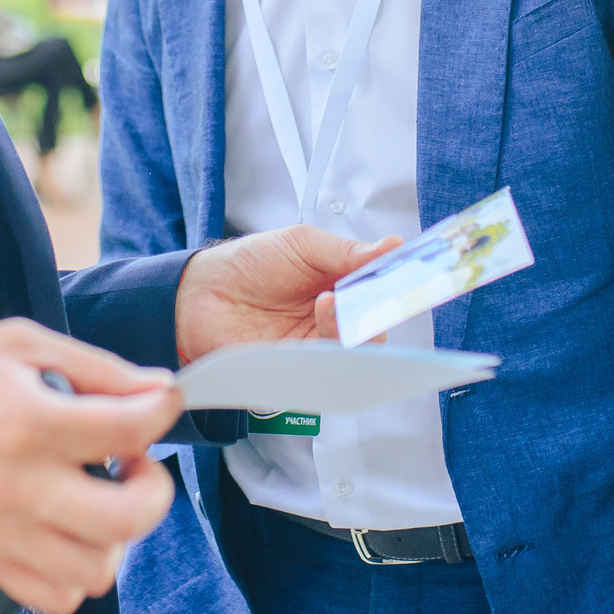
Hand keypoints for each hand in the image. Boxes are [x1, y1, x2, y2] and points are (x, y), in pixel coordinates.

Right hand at [0, 320, 180, 613]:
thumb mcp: (19, 345)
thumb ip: (95, 367)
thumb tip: (155, 389)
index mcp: (29, 422)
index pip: (130, 429)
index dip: (162, 410)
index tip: (159, 403)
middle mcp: (21, 486)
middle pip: (128, 518)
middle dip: (155, 490)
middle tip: (136, 464)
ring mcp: (4, 533)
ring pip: (97, 570)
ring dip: (116, 536)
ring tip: (100, 500)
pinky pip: (56, 597)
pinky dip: (76, 573)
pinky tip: (69, 533)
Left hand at [174, 226, 402, 363]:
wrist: (201, 292)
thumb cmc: (249, 264)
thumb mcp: (302, 244)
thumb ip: (347, 252)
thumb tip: (393, 246)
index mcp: (343, 286)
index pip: (384, 292)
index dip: (401, 285)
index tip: (411, 275)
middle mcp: (337, 319)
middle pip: (378, 325)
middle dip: (381, 309)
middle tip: (370, 291)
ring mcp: (320, 346)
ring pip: (358, 350)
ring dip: (352, 324)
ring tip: (330, 300)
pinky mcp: (301, 369)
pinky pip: (329, 366)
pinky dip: (331, 343)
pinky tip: (321, 317)